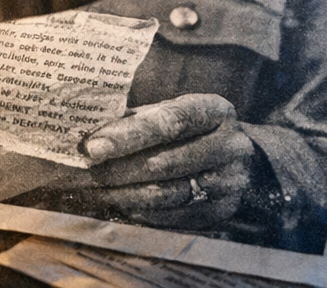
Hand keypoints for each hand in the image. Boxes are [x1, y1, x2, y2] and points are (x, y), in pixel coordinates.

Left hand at [70, 94, 254, 228]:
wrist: (238, 156)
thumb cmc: (190, 129)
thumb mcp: (171, 111)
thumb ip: (137, 120)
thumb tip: (89, 132)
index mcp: (215, 110)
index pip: (169, 122)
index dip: (129, 135)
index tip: (94, 147)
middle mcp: (230, 146)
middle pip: (166, 162)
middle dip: (120, 169)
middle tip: (88, 173)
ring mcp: (230, 182)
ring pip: (168, 193)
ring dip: (126, 194)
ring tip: (98, 190)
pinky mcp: (222, 212)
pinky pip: (175, 216)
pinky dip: (143, 212)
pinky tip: (121, 204)